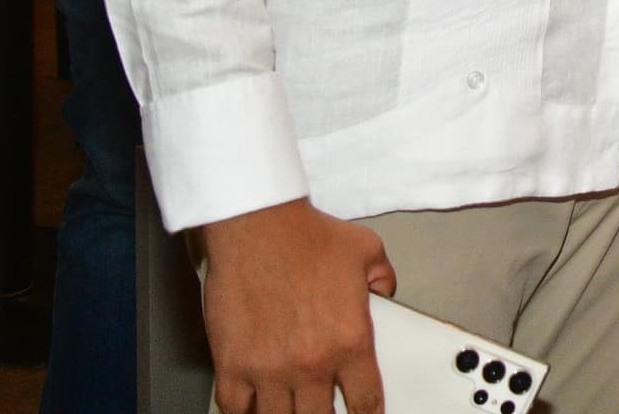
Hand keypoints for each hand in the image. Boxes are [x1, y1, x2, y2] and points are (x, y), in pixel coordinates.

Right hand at [199, 197, 395, 413]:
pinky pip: (235, 408)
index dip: (366, 413)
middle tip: (321, 407)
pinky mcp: (232, 364)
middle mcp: (311, 363)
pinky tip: (252, 406)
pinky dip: (244, 411)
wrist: (258, 225)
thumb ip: (383, 280)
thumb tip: (386, 295)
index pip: (365, 401)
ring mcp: (269, 369)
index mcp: (350, 341)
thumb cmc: (306, 235)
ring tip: (290, 406)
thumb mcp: (367, 251)